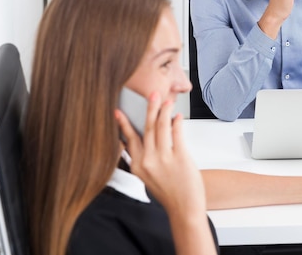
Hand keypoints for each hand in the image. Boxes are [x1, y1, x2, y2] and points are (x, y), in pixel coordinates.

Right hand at [116, 92, 206, 216]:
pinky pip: (176, 134)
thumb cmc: (169, 193)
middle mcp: (147, 161)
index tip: (118, 111)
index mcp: (137, 166)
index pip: (129, 139)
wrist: (184, 208)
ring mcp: (163, 159)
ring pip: (160, 127)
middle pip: (146, 128)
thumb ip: (146, 159)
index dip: (123, 123)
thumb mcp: (149, 177)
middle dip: (149, 108)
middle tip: (152, 94)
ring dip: (164, 111)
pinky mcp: (179, 157)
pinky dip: (176, 123)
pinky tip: (177, 117)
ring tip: (167, 101)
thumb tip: (150, 136)